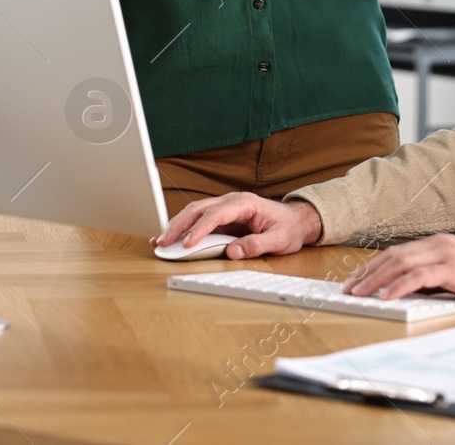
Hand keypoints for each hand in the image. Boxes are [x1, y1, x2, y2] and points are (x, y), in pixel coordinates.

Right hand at [152, 192, 322, 259]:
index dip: (199, 229)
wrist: (295, 220)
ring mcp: (225, 208)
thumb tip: (233, 252)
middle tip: (163, 242)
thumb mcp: (279, 239)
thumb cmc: (287, 228)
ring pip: (194, 213)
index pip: (216, 214)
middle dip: (178, 225)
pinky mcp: (222, 218)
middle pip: (198, 209)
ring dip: (176, 226)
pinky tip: (171, 238)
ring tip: (160, 242)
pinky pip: (199, 221)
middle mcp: (231, 202)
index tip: (187, 244)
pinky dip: (183, 229)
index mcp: (244, 203)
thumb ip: (257, 245)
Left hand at [340, 234, 454, 303]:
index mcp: (438, 244)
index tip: (357, 280)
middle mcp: (438, 244)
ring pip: (401, 263)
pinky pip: (420, 277)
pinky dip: (399, 285)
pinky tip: (387, 296)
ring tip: (360, 293)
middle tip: (350, 288)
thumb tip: (411, 290)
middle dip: (368, 273)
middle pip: (393, 256)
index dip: (374, 266)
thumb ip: (436, 276)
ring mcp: (446, 254)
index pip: (397, 253)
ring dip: (376, 279)